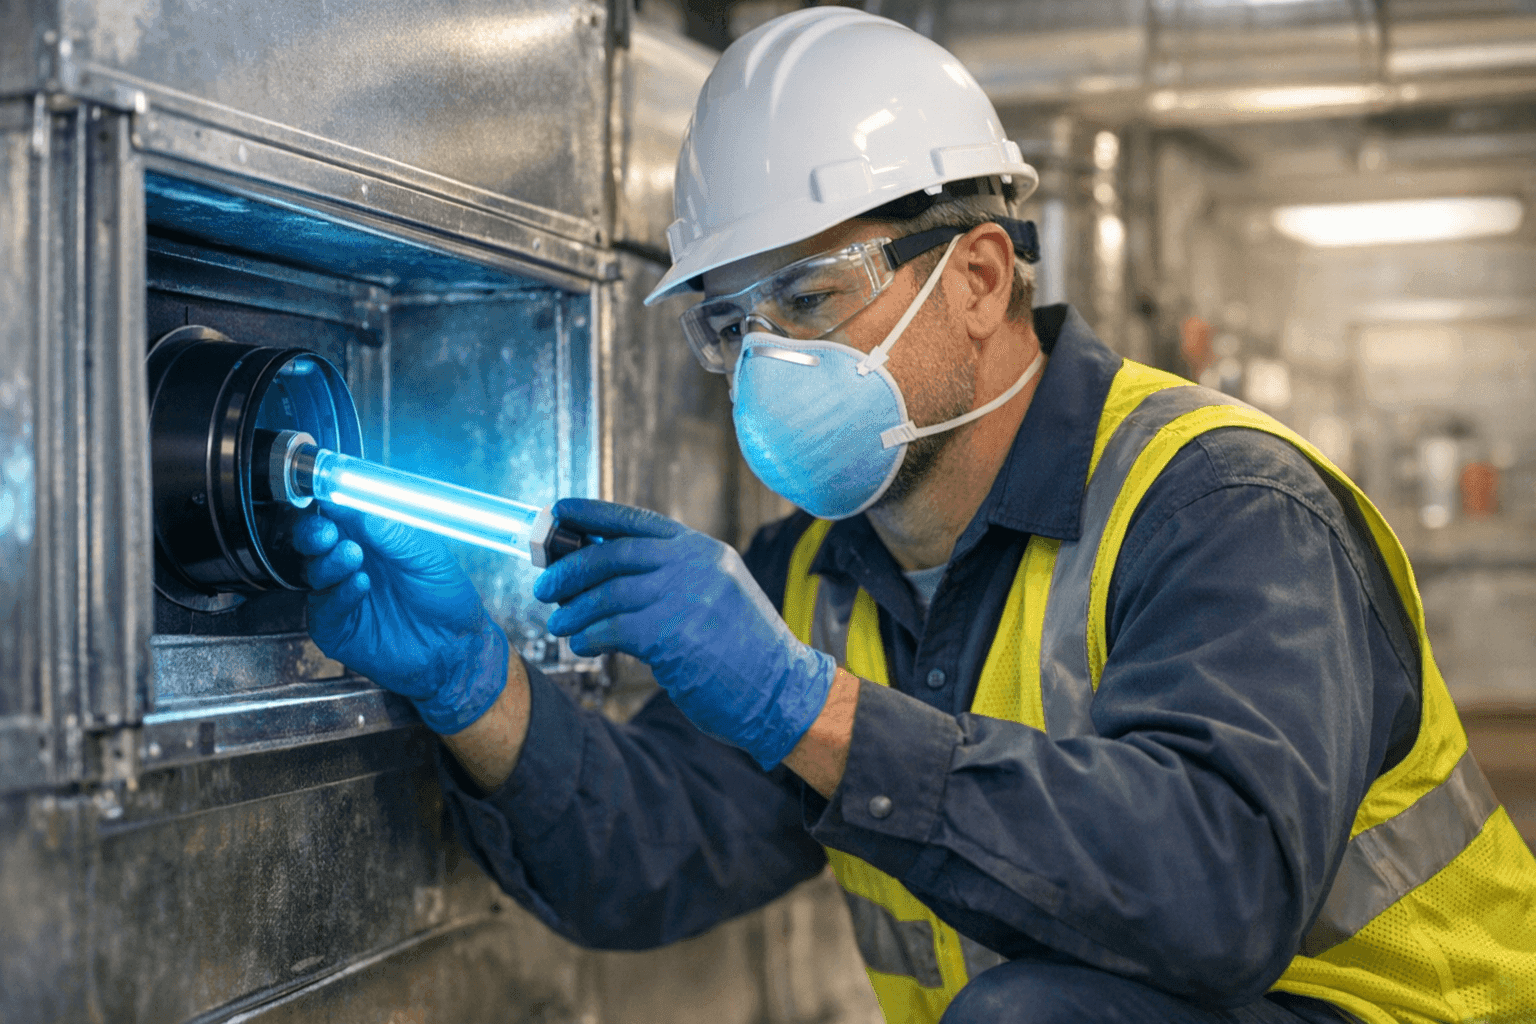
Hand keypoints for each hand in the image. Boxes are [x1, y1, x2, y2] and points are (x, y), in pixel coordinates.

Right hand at [294, 505, 507, 734]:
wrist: (456, 648)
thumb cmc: (446, 598)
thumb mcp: (427, 556)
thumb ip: (392, 532)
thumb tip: (357, 503)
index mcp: (370, 539)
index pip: (337, 515)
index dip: (329, 505)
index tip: (327, 496)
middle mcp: (350, 564)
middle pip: (313, 541)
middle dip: (314, 533)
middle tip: (328, 533)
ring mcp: (339, 595)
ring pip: (313, 571)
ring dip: (329, 562)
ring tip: (353, 558)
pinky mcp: (336, 628)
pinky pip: (324, 608)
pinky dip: (339, 595)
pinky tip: (359, 586)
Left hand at [532, 498, 835, 768]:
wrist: (782, 690)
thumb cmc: (741, 650)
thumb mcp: (714, 594)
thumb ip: (670, 576)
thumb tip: (602, 572)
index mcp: (702, 550)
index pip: (635, 521)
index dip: (590, 514)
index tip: (557, 512)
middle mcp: (695, 565)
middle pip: (612, 554)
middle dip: (568, 570)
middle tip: (545, 588)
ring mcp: (686, 598)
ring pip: (607, 594)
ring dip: (573, 610)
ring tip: (559, 625)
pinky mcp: (675, 635)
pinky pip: (613, 629)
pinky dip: (589, 636)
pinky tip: (582, 645)